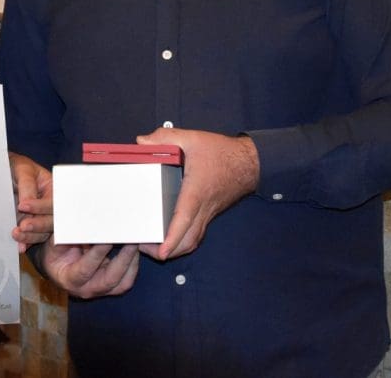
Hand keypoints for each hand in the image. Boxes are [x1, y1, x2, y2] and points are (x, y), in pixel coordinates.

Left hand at [8, 152, 51, 251]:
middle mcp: (50, 207)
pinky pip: (32, 239)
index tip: (23, 205)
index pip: (53, 201)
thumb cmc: (16, 167)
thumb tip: (27, 203)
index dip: (40, 206)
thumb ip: (26, 185)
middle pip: (52, 221)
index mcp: (54, 189)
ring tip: (16, 235)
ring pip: (43, 233)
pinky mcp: (31, 228)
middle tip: (23, 226)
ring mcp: (41, 218)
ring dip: (31, 236)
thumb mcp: (22, 169)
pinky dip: (26, 243)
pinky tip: (19, 248)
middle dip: (38, 225)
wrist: (2, 174)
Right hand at [39, 241, 139, 298]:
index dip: (98, 253)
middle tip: (131, 239)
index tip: (108, 237)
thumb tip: (88, 223)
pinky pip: (127, 280)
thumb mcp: (56, 243)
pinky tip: (134, 249)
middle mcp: (86, 290)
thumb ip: (69, 236)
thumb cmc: (56, 252)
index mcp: (69, 279)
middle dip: (123, 258)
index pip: (85, 268)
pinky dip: (133, 265)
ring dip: (132, 262)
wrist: (56, 267)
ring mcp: (100, 291)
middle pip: (110, 279)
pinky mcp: (111, 288)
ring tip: (135, 242)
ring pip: (122, 283)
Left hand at [135, 128, 258, 261]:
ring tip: (153, 246)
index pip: (184, 219)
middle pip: (188, 240)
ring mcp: (208, 213)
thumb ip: (165, 137)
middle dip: (168, 251)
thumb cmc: (222, 152)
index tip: (160, 253)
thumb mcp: (192, 138)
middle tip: (144, 248)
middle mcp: (203, 208)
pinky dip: (183, 240)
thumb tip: (142, 141)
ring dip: (175, 249)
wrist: (249, 162)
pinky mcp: (209, 213)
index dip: (172, 238)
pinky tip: (171, 235)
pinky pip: (196, 233)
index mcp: (196, 191)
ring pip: (193, 240)